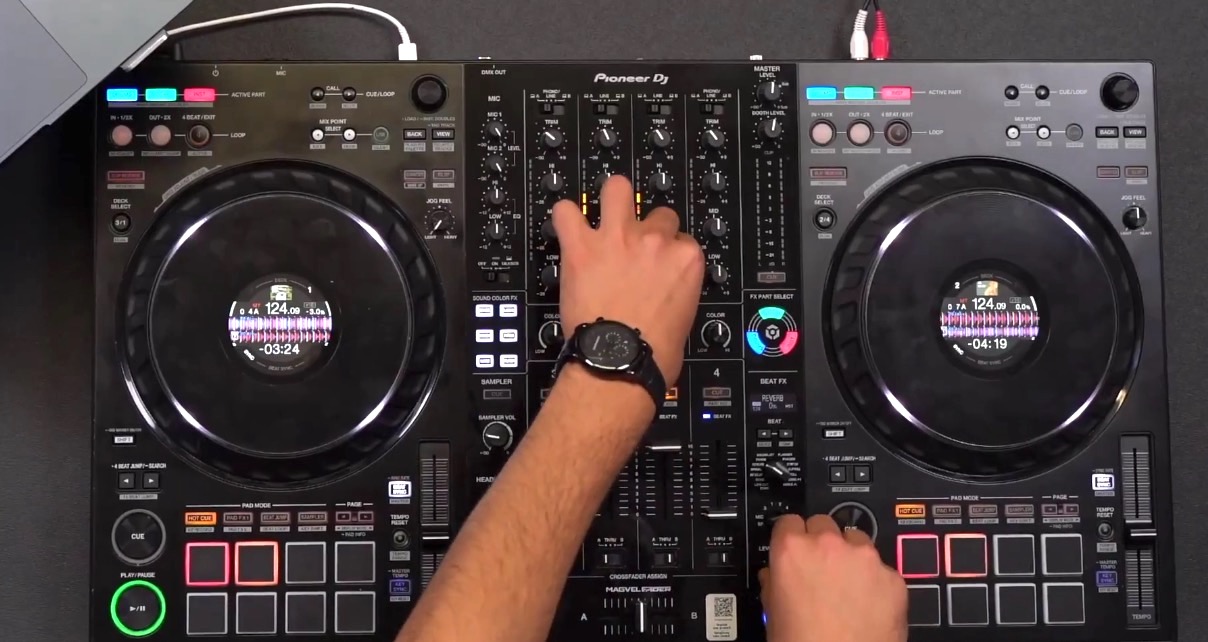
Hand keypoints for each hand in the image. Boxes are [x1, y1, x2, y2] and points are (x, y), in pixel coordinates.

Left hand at [552, 175, 704, 384]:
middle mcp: (655, 241)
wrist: (619, 363)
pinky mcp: (582, 246)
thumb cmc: (653, 353)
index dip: (668, 251)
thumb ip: (675, 288)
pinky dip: (565, 217)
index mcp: (686, 259)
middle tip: (634, 245)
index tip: (657, 264)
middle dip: (647, 227)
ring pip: (617, 189)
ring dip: (612, 199)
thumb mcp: (683, 317)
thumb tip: (664, 286)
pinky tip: (567, 225)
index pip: (682, 239)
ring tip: (604, 213)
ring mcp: (617, 238)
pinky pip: (566, 212)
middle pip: (658, 213)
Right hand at [760, 514, 907, 641]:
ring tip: (847, 589)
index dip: (791, 536)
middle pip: (824, 523)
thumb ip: (774, 583)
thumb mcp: (772, 613)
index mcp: (792, 550)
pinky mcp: (893, 578)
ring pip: (857, 540)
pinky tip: (868, 605)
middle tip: (821, 570)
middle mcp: (829, 546)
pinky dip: (876, 582)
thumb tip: (776, 576)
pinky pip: (883, 569)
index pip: (789, 521)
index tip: (795, 545)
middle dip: (822, 543)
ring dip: (851, 557)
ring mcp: (865, 559)